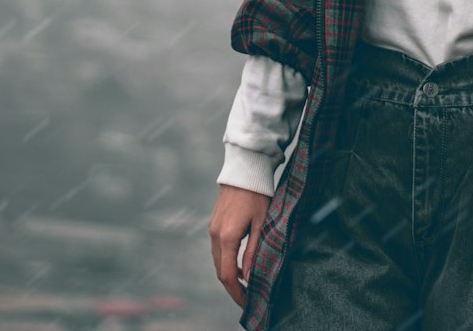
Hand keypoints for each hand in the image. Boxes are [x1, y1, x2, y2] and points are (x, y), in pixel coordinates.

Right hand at [209, 184, 270, 307]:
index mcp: (227, 236)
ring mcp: (212, 228)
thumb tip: (248, 277)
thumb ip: (253, 251)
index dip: (237, 293)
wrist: (244, 169)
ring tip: (246, 285)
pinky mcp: (214, 223)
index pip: (228, 275)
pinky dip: (226, 262)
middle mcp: (215, 234)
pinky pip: (217, 250)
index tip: (248, 303)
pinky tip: (239, 265)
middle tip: (248, 298)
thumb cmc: (257, 194)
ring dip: (229, 275)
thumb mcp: (261, 224)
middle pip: (220, 271)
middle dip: (233, 288)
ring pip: (217, 261)